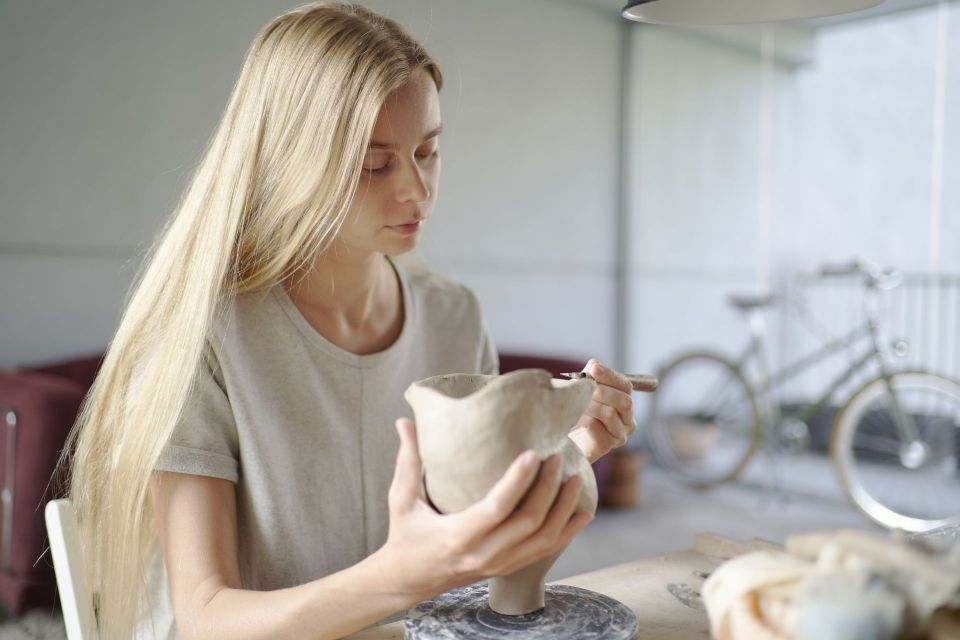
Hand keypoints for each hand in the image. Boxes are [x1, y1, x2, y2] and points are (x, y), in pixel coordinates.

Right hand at [372, 418, 593, 605]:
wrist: (408, 580)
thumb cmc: (405, 534)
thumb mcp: (401, 498)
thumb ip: (407, 459)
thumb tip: (404, 420)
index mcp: (457, 535)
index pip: (496, 508)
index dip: (518, 481)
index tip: (533, 453)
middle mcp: (482, 554)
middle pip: (528, 523)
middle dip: (549, 489)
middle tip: (558, 457)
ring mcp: (497, 565)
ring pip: (543, 540)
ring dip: (564, 509)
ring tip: (575, 478)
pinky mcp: (506, 568)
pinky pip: (544, 551)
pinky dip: (566, 532)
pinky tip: (583, 513)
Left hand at [569, 359, 636, 462]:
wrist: (561, 439)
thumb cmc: (574, 413)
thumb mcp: (582, 391)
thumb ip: (589, 377)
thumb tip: (595, 364)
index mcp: (624, 403)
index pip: (626, 386)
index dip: (610, 375)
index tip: (594, 368)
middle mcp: (628, 420)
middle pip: (624, 400)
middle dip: (601, 391)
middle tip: (581, 388)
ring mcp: (619, 435)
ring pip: (609, 413)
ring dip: (589, 404)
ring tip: (575, 403)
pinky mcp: (605, 446)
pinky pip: (596, 428)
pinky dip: (582, 419)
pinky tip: (572, 418)